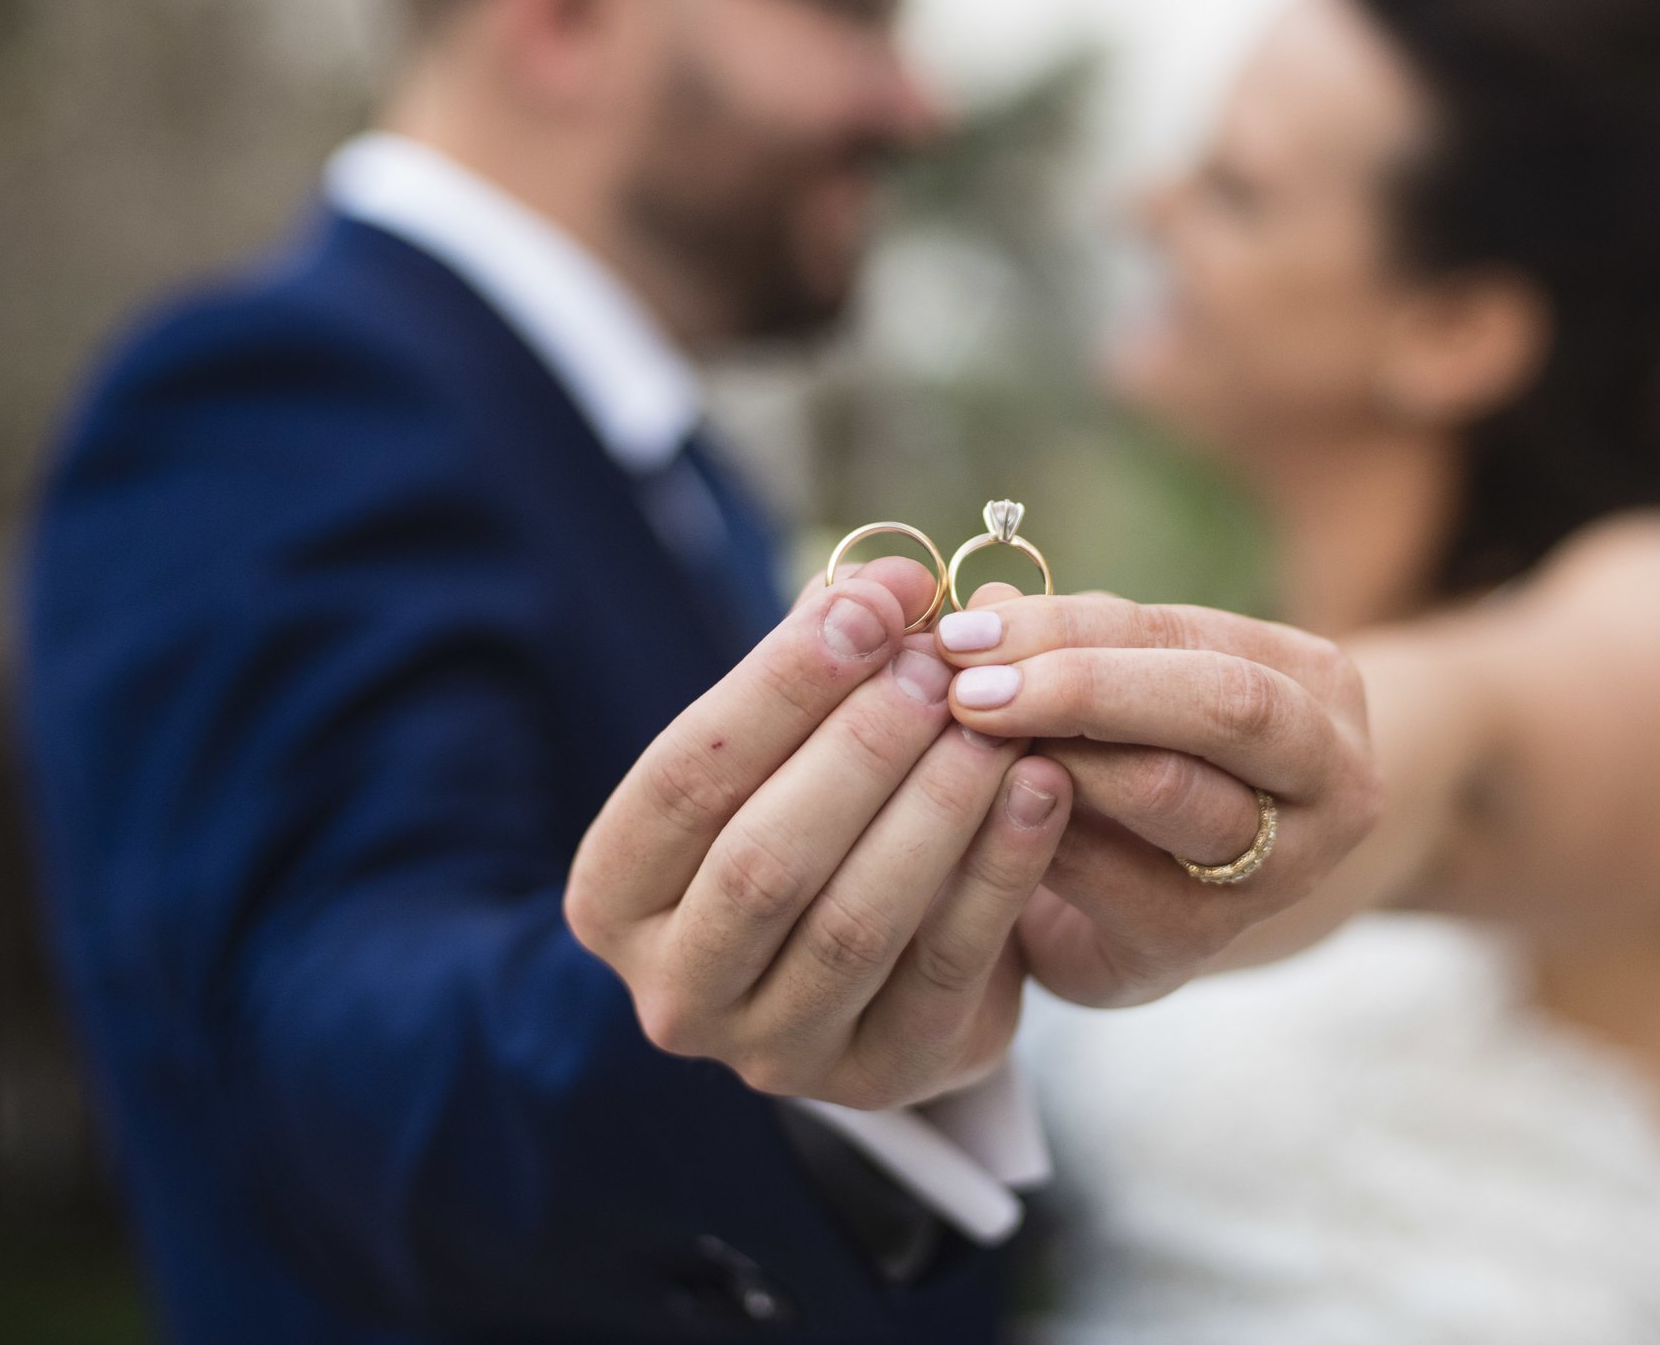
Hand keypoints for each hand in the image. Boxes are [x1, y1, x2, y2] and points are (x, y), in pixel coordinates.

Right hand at [565, 558, 1071, 1109]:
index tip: (873, 604)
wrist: (879, 969)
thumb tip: (892, 581)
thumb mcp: (789, 748)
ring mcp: (775, 1050)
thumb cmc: (813, 822)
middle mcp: (676, 990)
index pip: (683, 778)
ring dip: (935, 807)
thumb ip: (822, 662)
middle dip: (859, 748)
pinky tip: (1044, 787)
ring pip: (855, 921)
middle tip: (939, 666)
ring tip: (996, 720)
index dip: (780, 684)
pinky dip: (1001, 869)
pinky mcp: (883, 1077)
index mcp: (615, 896)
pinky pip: (949, 965)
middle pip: (763, 860)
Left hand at [933, 587, 1378, 1005]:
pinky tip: (980, 813)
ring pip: (1171, 790)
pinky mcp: (1203, 944)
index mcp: (1317, 689)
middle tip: (968, 688)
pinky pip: (1115, 882)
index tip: (968, 625)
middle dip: (1081, 685)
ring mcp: (1281, 872)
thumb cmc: (1150, 764)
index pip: (1188, 634)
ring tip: (970, 741)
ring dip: (1057, 756)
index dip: (1070, 627)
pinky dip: (1039, 836)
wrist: (1181, 907)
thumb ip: (1076, 643)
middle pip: (1222, 704)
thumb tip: (982, 597)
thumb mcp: (1132, 689)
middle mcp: (1329, 779)